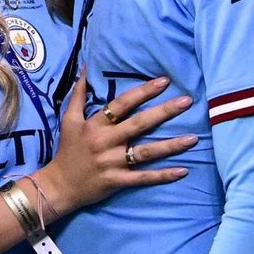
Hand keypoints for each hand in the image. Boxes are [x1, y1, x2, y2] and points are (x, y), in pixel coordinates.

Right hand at [40, 75, 194, 214]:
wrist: (59, 186)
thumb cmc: (67, 150)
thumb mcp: (69, 119)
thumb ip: (79, 93)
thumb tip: (85, 67)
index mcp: (95, 124)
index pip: (121, 104)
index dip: (142, 92)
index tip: (163, 81)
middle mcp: (106, 142)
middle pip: (139, 124)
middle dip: (164, 111)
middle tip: (187, 101)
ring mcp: (113, 162)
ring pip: (146, 152)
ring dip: (171, 145)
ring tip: (194, 138)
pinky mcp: (118, 181)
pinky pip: (144, 178)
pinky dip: (163, 176)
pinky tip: (183, 171)